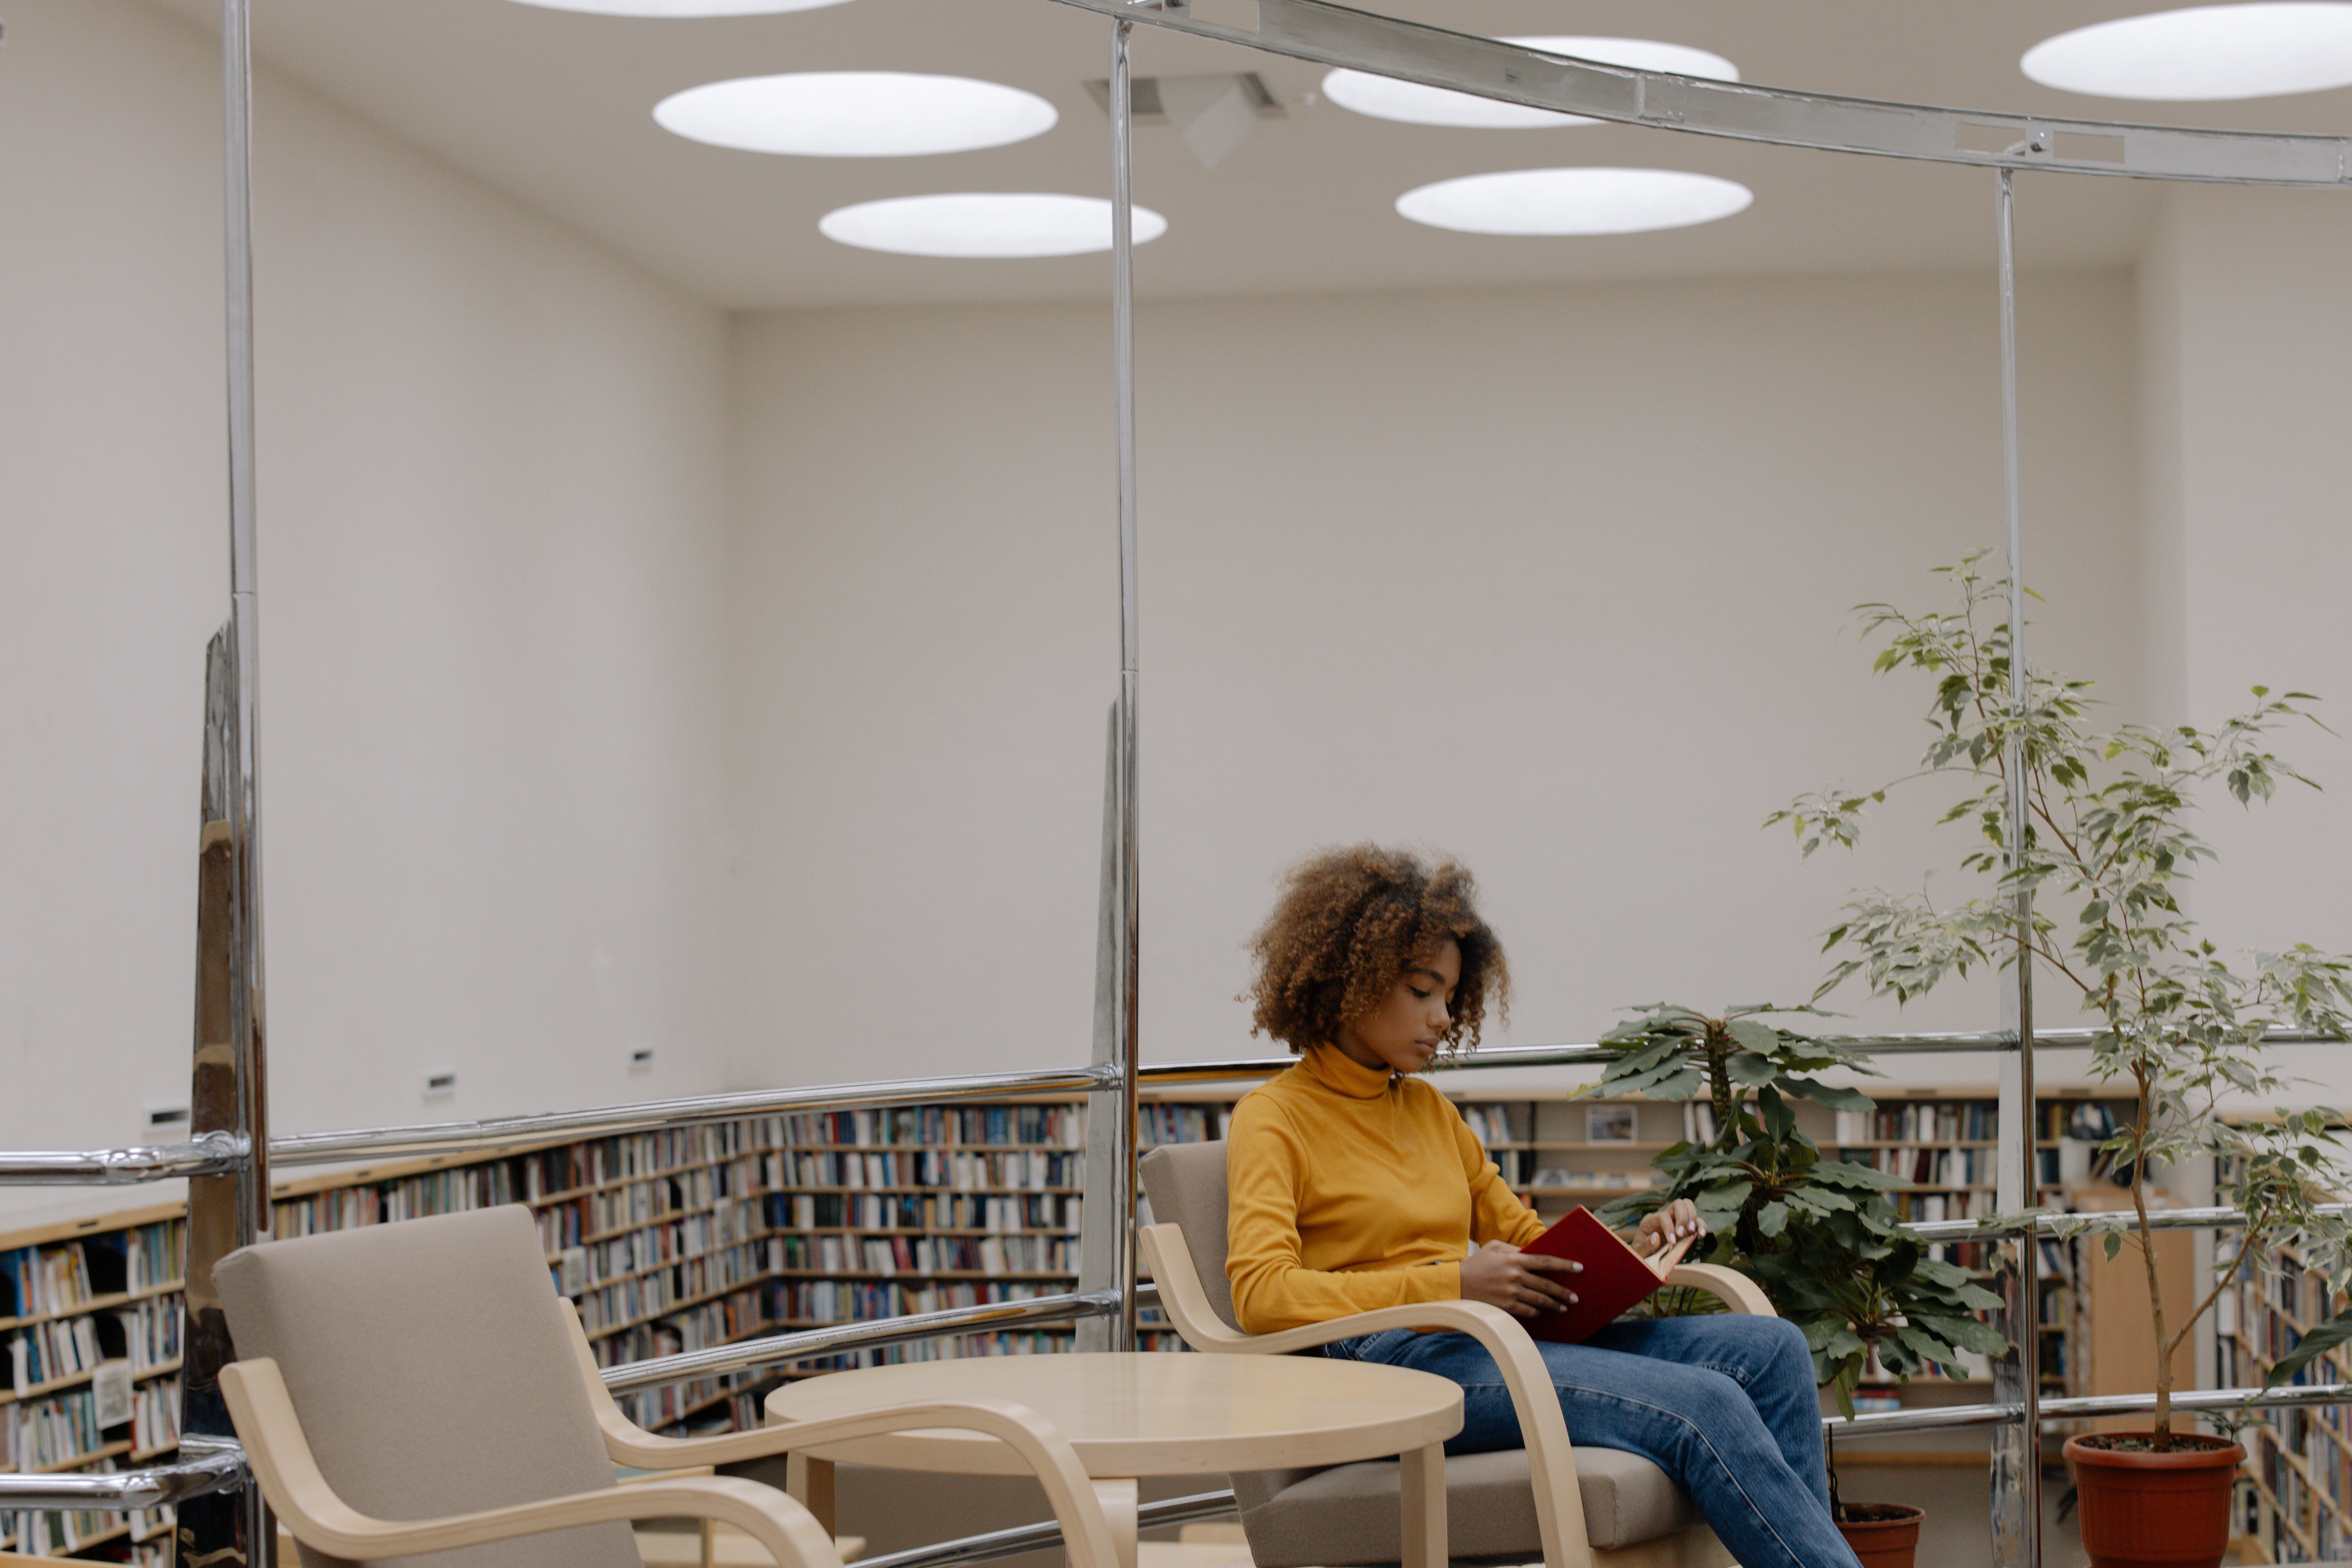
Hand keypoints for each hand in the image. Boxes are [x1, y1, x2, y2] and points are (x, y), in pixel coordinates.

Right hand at [1459, 1240, 1580, 1318]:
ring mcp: (1511, 1293)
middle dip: (1564, 1292)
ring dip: (1555, 1305)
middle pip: (1547, 1285)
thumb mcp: (1493, 1248)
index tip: (1580, 1268)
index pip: (1546, 1262)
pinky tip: (1543, 1312)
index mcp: (1514, 1260)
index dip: (1565, 1265)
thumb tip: (1532, 1252)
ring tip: (1564, 1307)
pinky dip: (1537, 1312)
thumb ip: (1513, 1249)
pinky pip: (1529, 1311)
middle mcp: (1515, 1277)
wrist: (1457, 1285)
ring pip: (1540, 1301)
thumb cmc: (1476, 1264)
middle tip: (1575, 1297)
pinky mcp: (1506, 1307)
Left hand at [1631, 1199, 1703, 1258]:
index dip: (1669, 1227)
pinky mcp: (1685, 1228)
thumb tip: (1656, 1237)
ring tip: (1691, 1232)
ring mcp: (1675, 1220)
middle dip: (1683, 1217)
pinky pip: (1697, 1221)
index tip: (1672, 1242)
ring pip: (1688, 1206)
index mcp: (1651, 1220)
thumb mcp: (1639, 1251)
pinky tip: (1701, 1234)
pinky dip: (1701, 1225)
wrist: (1646, 1255)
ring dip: (1693, 1218)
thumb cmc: (1642, 1251)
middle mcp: (1664, 1216)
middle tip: (1682, 1234)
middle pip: (1678, 1204)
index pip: (1663, 1215)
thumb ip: (1645, 1245)